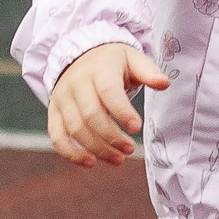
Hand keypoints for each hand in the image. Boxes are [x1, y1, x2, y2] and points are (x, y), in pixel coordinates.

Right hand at [48, 39, 170, 166]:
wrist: (80, 55)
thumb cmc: (112, 62)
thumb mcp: (132, 58)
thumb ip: (148, 71)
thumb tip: (164, 83)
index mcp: (99, 69)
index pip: (108, 91)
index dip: (122, 111)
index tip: (137, 128)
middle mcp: (77, 83)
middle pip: (91, 114)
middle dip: (111, 136)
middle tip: (130, 150)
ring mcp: (62, 98)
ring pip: (75, 128)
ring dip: (96, 148)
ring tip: (119, 159)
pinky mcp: (53, 112)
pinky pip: (57, 135)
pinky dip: (70, 153)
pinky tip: (90, 162)